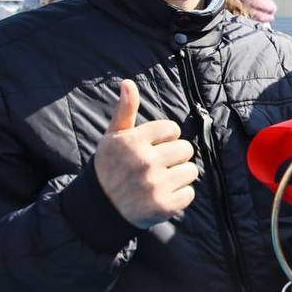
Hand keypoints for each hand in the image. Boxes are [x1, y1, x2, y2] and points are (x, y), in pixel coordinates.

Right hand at [94, 79, 197, 228]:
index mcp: (133, 142)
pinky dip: (179, 196)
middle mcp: (144, 162)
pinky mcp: (164, 206)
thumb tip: (128, 83)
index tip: (151, 147)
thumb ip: (125, 110)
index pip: (173, 129)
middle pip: (186, 149)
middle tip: (158, 165)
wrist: (100, 208)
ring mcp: (155, 185)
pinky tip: (162, 195)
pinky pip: (189, 193)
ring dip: (179, 176)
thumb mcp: (113, 137)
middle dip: (175, 156)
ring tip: (160, 181)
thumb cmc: (110, 167)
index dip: (165, 138)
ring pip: (191, 170)